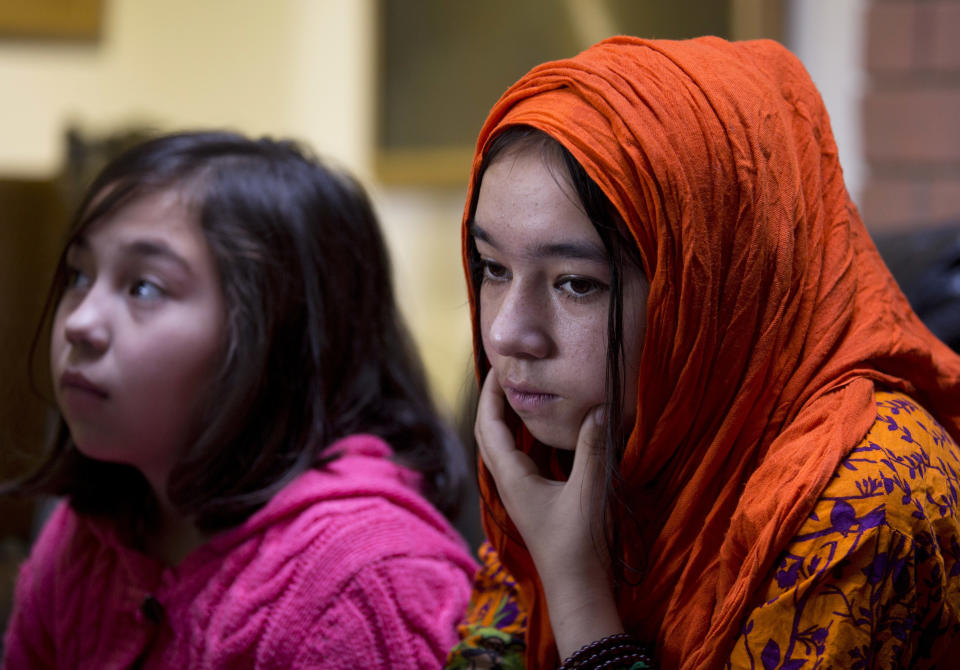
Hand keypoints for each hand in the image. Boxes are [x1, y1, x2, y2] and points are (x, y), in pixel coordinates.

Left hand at [475, 369, 623, 657]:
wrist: (578, 591)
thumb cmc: (580, 545)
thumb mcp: (590, 493)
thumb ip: (594, 449)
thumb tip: (601, 406)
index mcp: (512, 477)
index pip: (489, 425)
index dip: (490, 393)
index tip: (498, 364)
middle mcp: (508, 482)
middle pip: (488, 432)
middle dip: (493, 400)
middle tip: (508, 371)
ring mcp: (519, 492)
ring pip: (502, 446)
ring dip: (505, 417)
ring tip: (522, 390)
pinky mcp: (532, 500)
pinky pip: (518, 458)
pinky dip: (522, 435)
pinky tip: (542, 429)